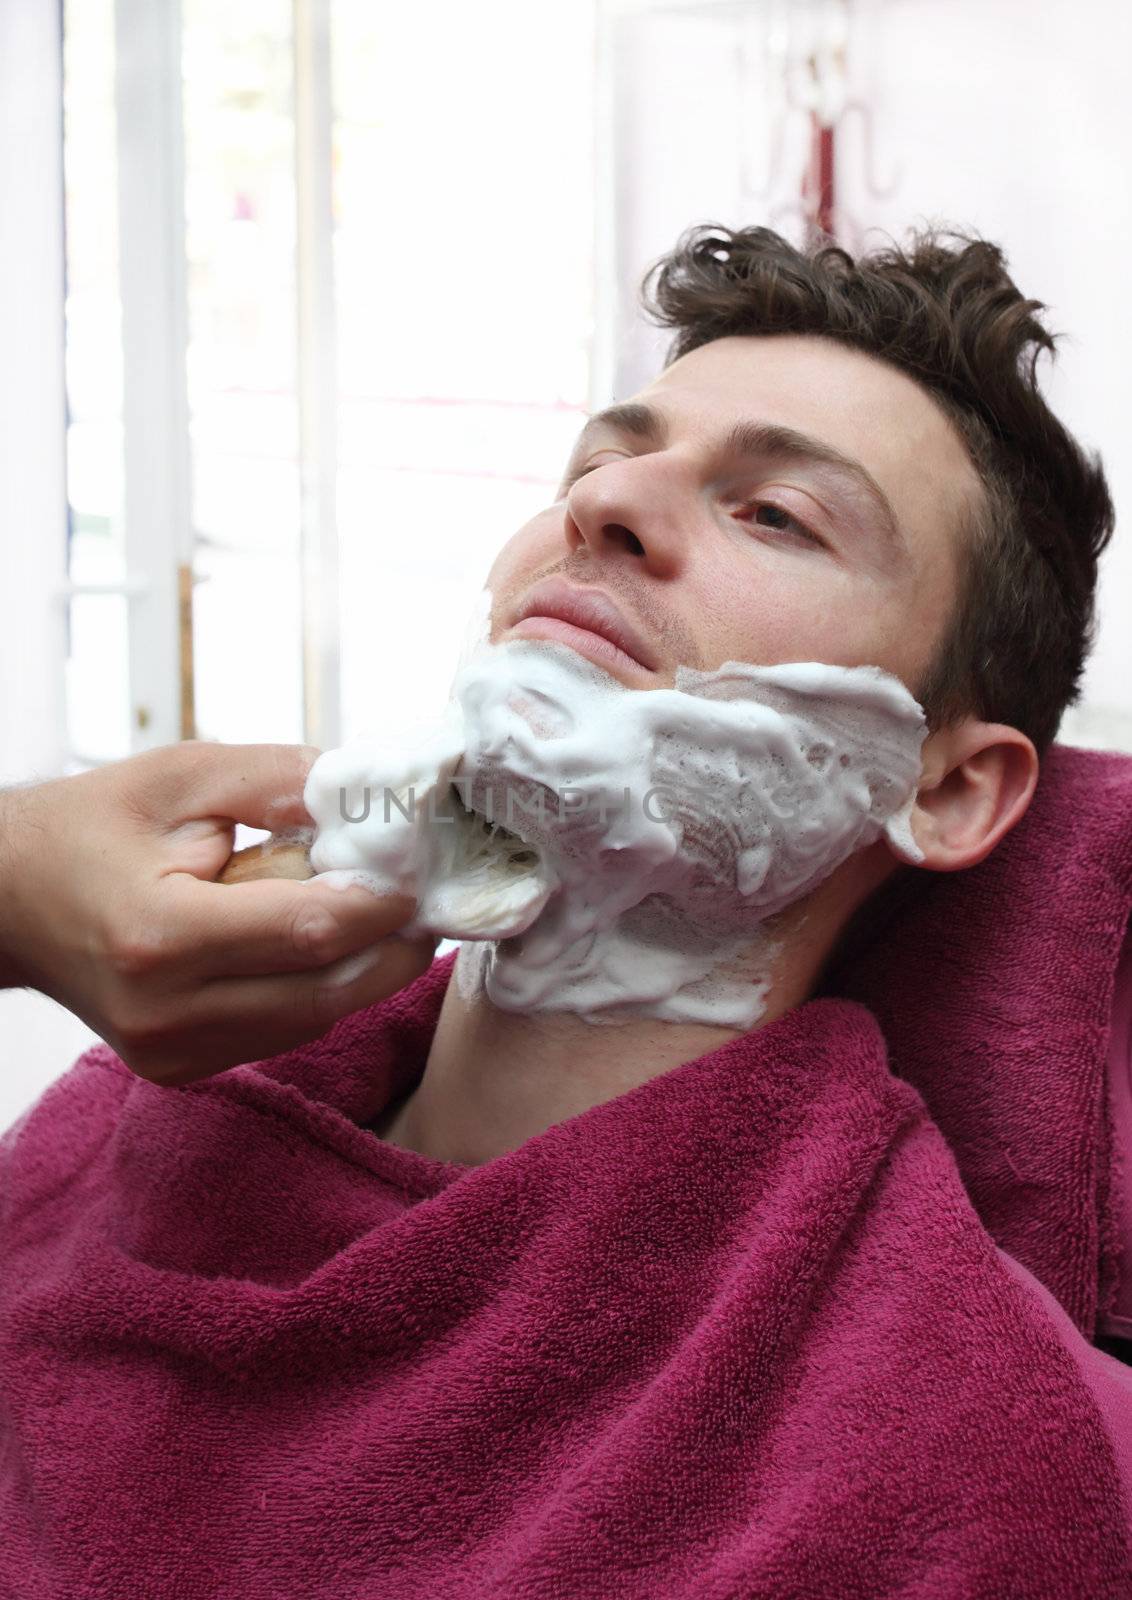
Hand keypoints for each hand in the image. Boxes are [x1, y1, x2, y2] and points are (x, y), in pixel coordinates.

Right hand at [0, 742, 436, 1084]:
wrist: (9, 900)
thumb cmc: (92, 828)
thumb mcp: (180, 777)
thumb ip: (278, 780)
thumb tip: (367, 794)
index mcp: (160, 936)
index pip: (308, 933)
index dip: (380, 905)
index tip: (421, 876)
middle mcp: (167, 1011)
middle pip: (326, 994)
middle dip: (390, 950)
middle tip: (426, 906)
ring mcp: (172, 1052)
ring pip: (312, 1021)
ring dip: (360, 973)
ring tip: (375, 916)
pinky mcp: (180, 1067)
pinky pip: (282, 1033)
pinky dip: (316, 992)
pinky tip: (315, 947)